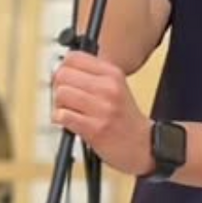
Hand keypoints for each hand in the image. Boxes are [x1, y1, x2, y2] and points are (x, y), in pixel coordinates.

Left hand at [51, 51, 152, 176]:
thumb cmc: (124, 117)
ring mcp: (102, 108)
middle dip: (58, 87)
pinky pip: (63, 116)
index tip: (65, 79)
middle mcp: (108, 88)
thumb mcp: (115, 86)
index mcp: (112, 73)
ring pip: (61, 94)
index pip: (73, 58)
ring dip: (59, 105)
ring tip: (69, 111)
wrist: (143, 144)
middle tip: (65, 98)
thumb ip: (91, 76)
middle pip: (63, 74)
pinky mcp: (94, 128)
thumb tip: (61, 69)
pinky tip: (69, 122)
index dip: (63, 68)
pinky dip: (60, 119)